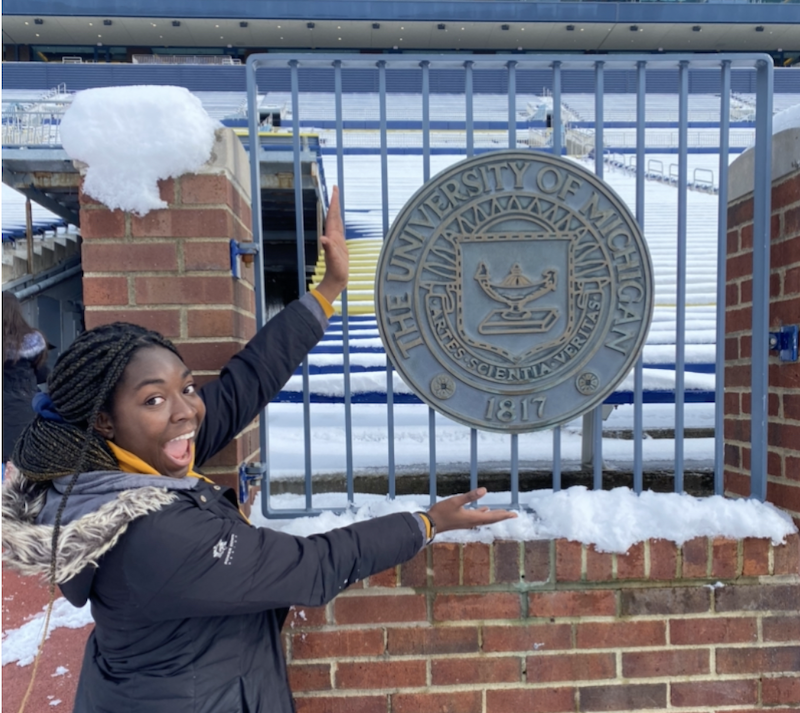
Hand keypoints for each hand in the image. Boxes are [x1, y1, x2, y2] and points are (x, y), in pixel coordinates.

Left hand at [315, 186, 348, 303]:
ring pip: (336, 220)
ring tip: (337, 200)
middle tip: (335, 188)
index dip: (334, 203)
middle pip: (333, 215)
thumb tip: (324, 239)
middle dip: (334, 202)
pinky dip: (340, 220)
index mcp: (332, 235)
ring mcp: (336, 239)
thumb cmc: (335, 270)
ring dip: (336, 210)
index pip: (332, 215)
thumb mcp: (333, 259)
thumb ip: (328, 248)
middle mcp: (332, 235)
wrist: (336, 279)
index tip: (334, 190)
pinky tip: (340, 219)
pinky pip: (340, 228)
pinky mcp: (340, 244)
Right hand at [427, 488, 516, 533]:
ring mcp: (467, 522)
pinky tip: (483, 510)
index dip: (504, 515)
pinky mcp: (463, 520)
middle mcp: (472, 522)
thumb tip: (485, 490)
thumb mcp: (456, 501)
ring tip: (502, 513)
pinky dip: (483, 514)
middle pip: (491, 519)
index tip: (514, 515)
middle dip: (502, 516)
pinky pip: (477, 517)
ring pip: (485, 519)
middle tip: (513, 515)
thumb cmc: (442, 512)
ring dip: (494, 516)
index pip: (492, 517)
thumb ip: (470, 496)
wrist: (431, 523)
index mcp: (473, 518)